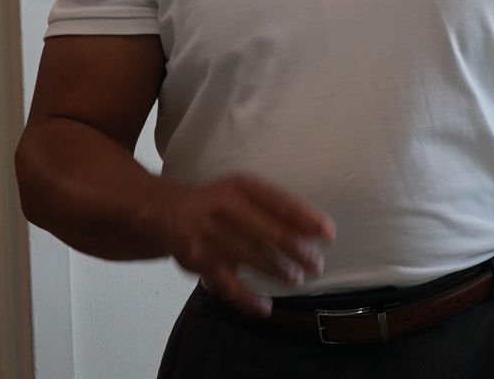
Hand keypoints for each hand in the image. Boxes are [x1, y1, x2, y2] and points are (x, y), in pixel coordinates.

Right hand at [152, 173, 335, 315]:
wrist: (165, 211)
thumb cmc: (219, 202)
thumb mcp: (243, 190)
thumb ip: (273, 206)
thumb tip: (314, 229)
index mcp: (242, 186)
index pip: (281, 202)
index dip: (307, 218)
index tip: (329, 233)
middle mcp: (224, 207)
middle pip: (268, 231)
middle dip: (297, 250)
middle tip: (317, 263)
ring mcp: (209, 234)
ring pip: (251, 257)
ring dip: (277, 271)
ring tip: (297, 279)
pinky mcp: (197, 261)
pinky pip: (227, 284)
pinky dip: (247, 298)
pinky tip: (265, 307)